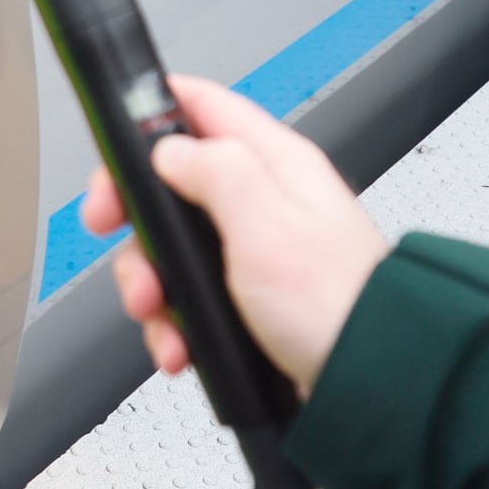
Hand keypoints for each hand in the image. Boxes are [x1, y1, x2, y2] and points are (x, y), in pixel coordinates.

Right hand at [84, 78, 385, 397]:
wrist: (376, 382)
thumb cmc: (339, 305)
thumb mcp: (266, 225)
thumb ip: (214, 172)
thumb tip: (169, 149)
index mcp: (273, 163)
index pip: (199, 106)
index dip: (145, 122)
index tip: (113, 162)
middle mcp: (264, 201)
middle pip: (172, 186)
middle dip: (138, 225)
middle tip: (123, 246)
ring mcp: (256, 251)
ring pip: (174, 249)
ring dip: (153, 285)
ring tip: (157, 314)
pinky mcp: (250, 299)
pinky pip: (191, 297)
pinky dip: (175, 323)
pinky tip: (180, 345)